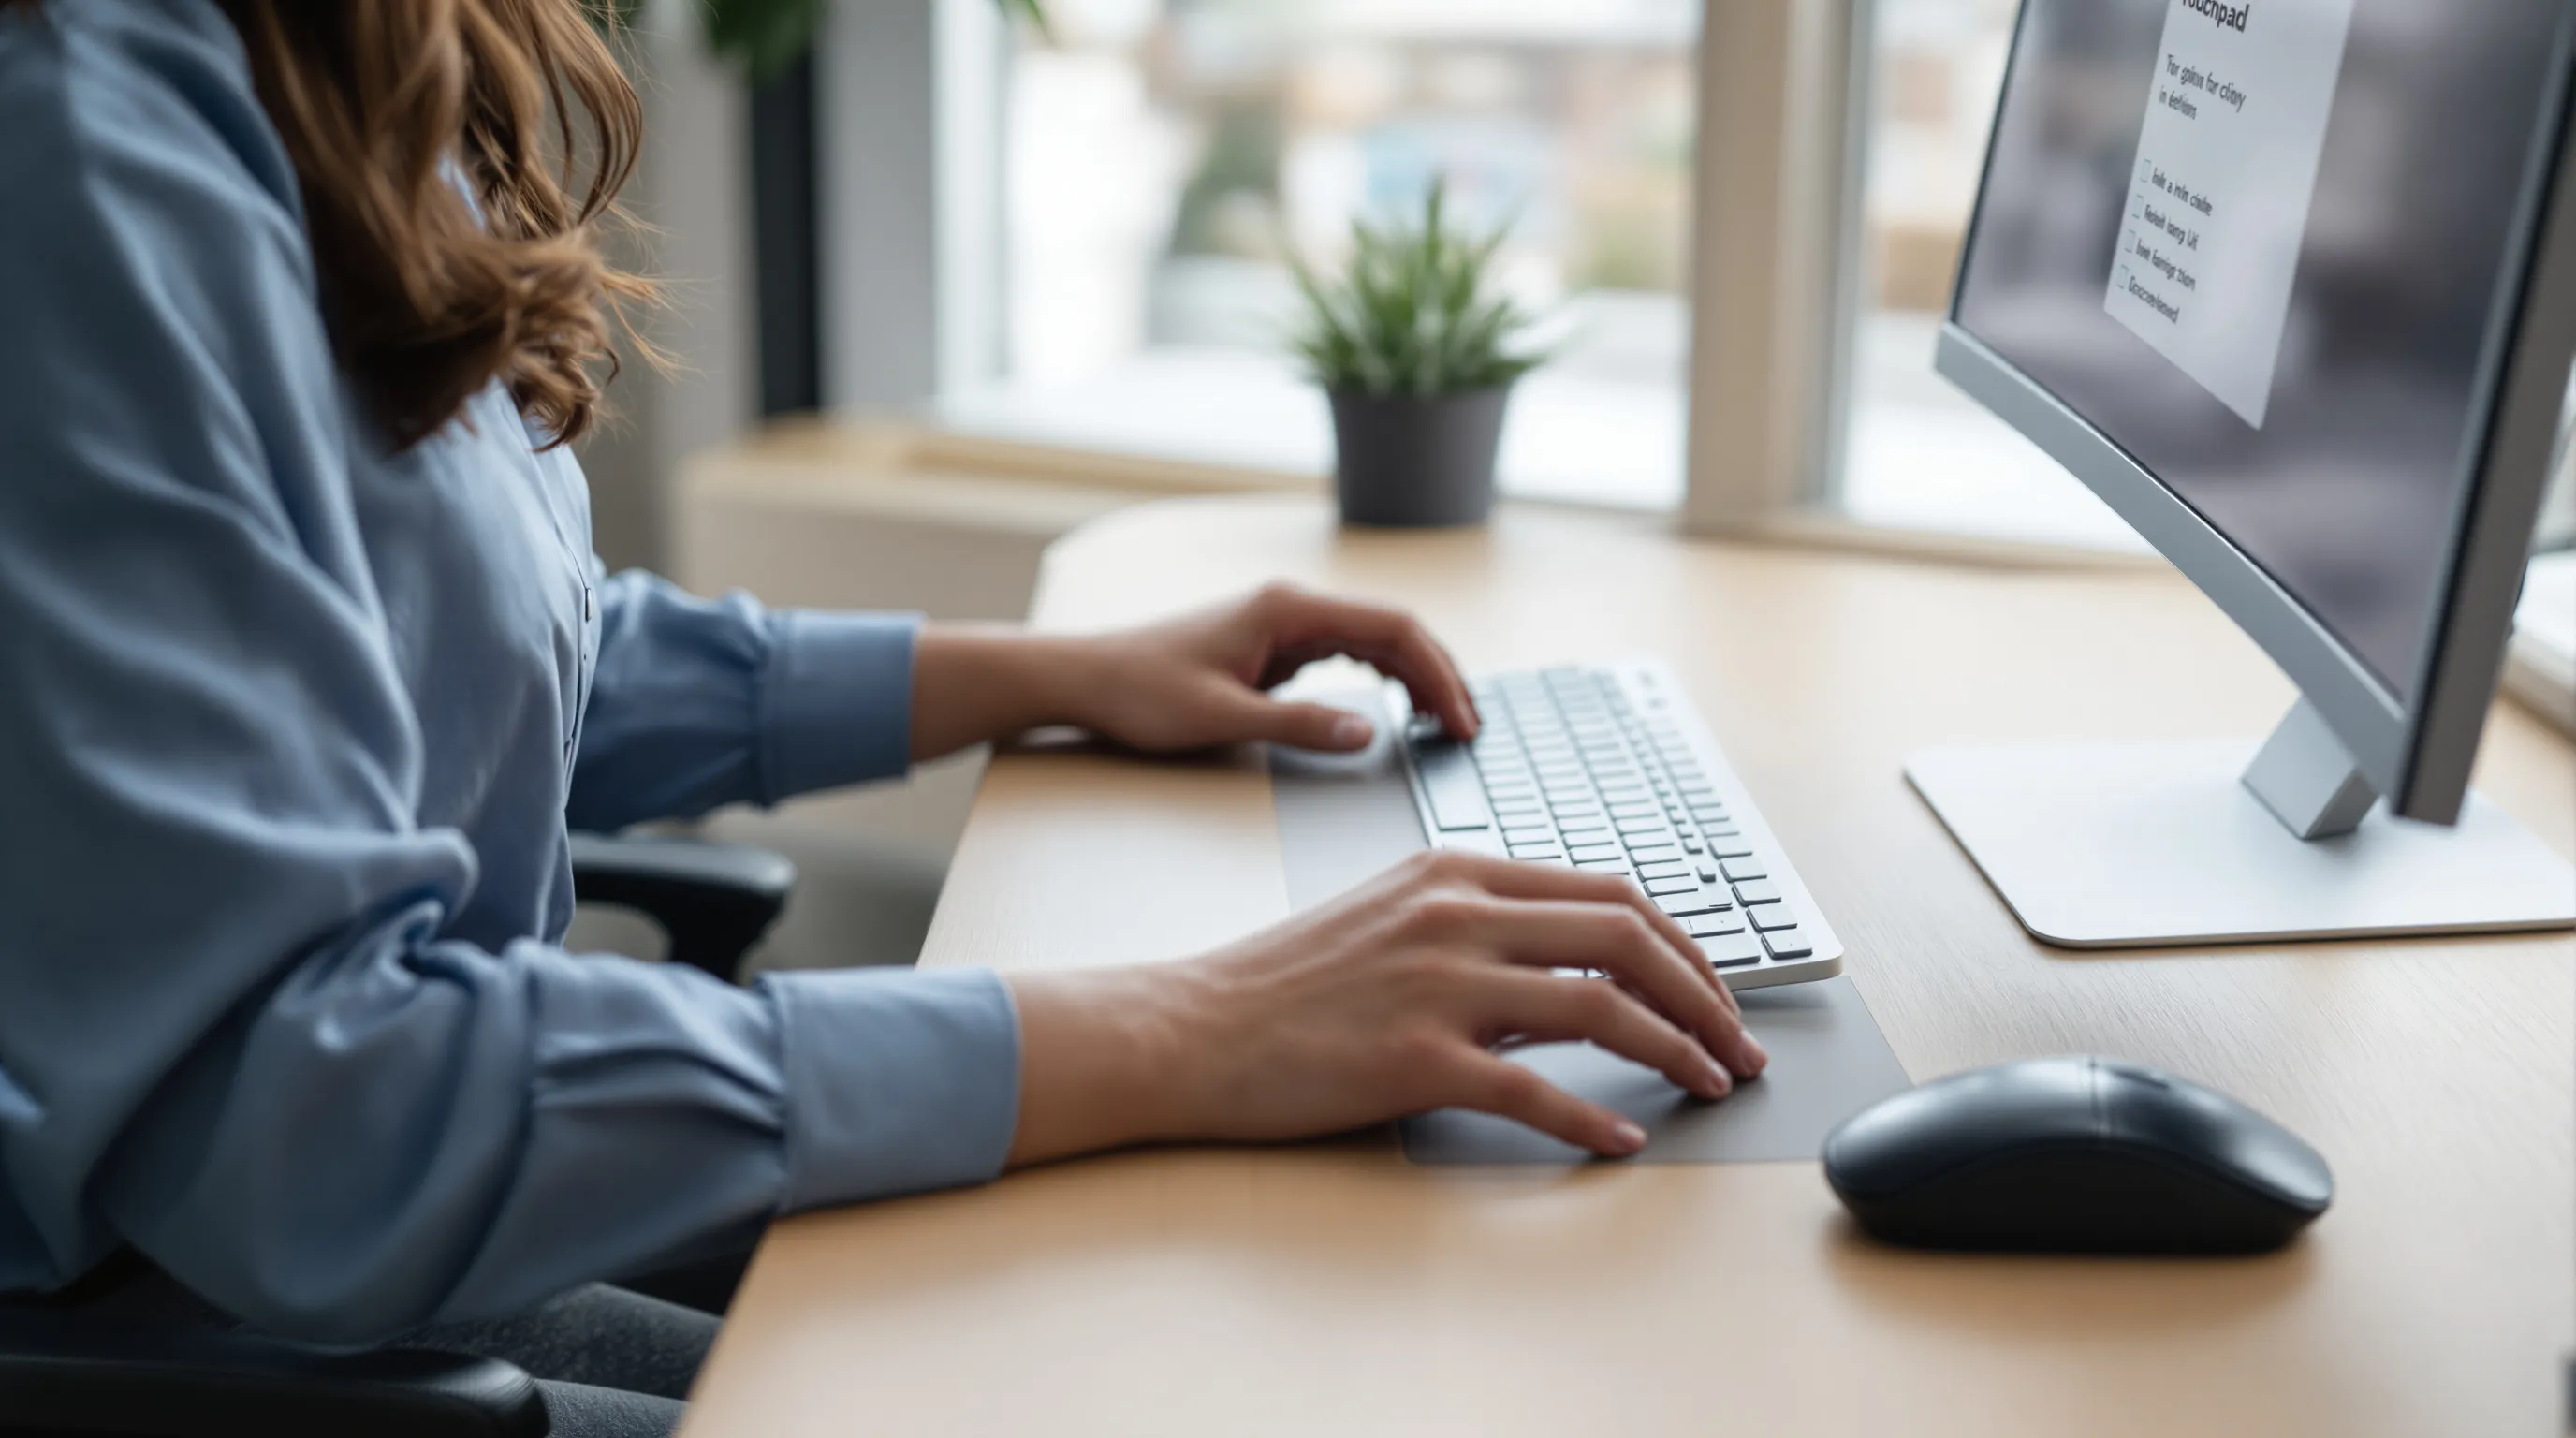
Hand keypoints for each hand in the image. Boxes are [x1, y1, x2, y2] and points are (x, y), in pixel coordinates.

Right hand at [1004, 851, 1769, 1165]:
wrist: (1192, 1027)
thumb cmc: (1285, 983)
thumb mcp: (1391, 919)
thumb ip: (1484, 933)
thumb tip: (1576, 982)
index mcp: (1456, 872)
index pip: (1611, 892)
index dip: (1686, 946)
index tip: (1717, 991)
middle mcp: (1457, 915)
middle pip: (1628, 936)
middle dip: (1707, 994)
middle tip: (1739, 1045)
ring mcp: (1439, 984)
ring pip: (1603, 1006)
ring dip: (1678, 1049)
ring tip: (1711, 1085)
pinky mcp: (1417, 1059)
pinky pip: (1537, 1090)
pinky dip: (1595, 1120)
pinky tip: (1622, 1140)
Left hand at [1056, 581, 1480, 752]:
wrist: (1087, 677)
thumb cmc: (1143, 692)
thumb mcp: (1223, 718)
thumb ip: (1299, 725)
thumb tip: (1369, 732)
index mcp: (1288, 609)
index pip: (1392, 629)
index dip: (1438, 675)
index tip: (1462, 721)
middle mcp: (1293, 605)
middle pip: (1392, 630)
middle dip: (1438, 676)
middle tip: (1469, 729)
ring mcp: (1285, 622)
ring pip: (1374, 640)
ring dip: (1415, 676)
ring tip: (1446, 723)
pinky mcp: (1275, 644)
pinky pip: (1346, 653)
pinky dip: (1382, 677)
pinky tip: (1398, 708)